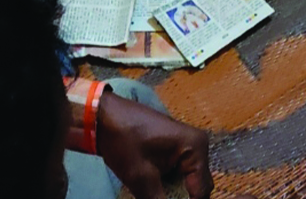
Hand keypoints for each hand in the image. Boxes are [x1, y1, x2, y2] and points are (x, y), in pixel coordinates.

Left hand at [97, 91, 213, 198]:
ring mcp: (187, 145)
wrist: (104, 116)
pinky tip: (156, 191)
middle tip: (161, 198)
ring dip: (176, 194)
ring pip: (188, 182)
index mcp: (195, 148)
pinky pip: (179, 174)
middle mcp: (197, 146)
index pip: (201, 192)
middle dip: (183, 197)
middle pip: (198, 187)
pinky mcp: (175, 149)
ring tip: (156, 195)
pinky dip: (169, 186)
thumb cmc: (124, 140)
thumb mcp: (141, 177)